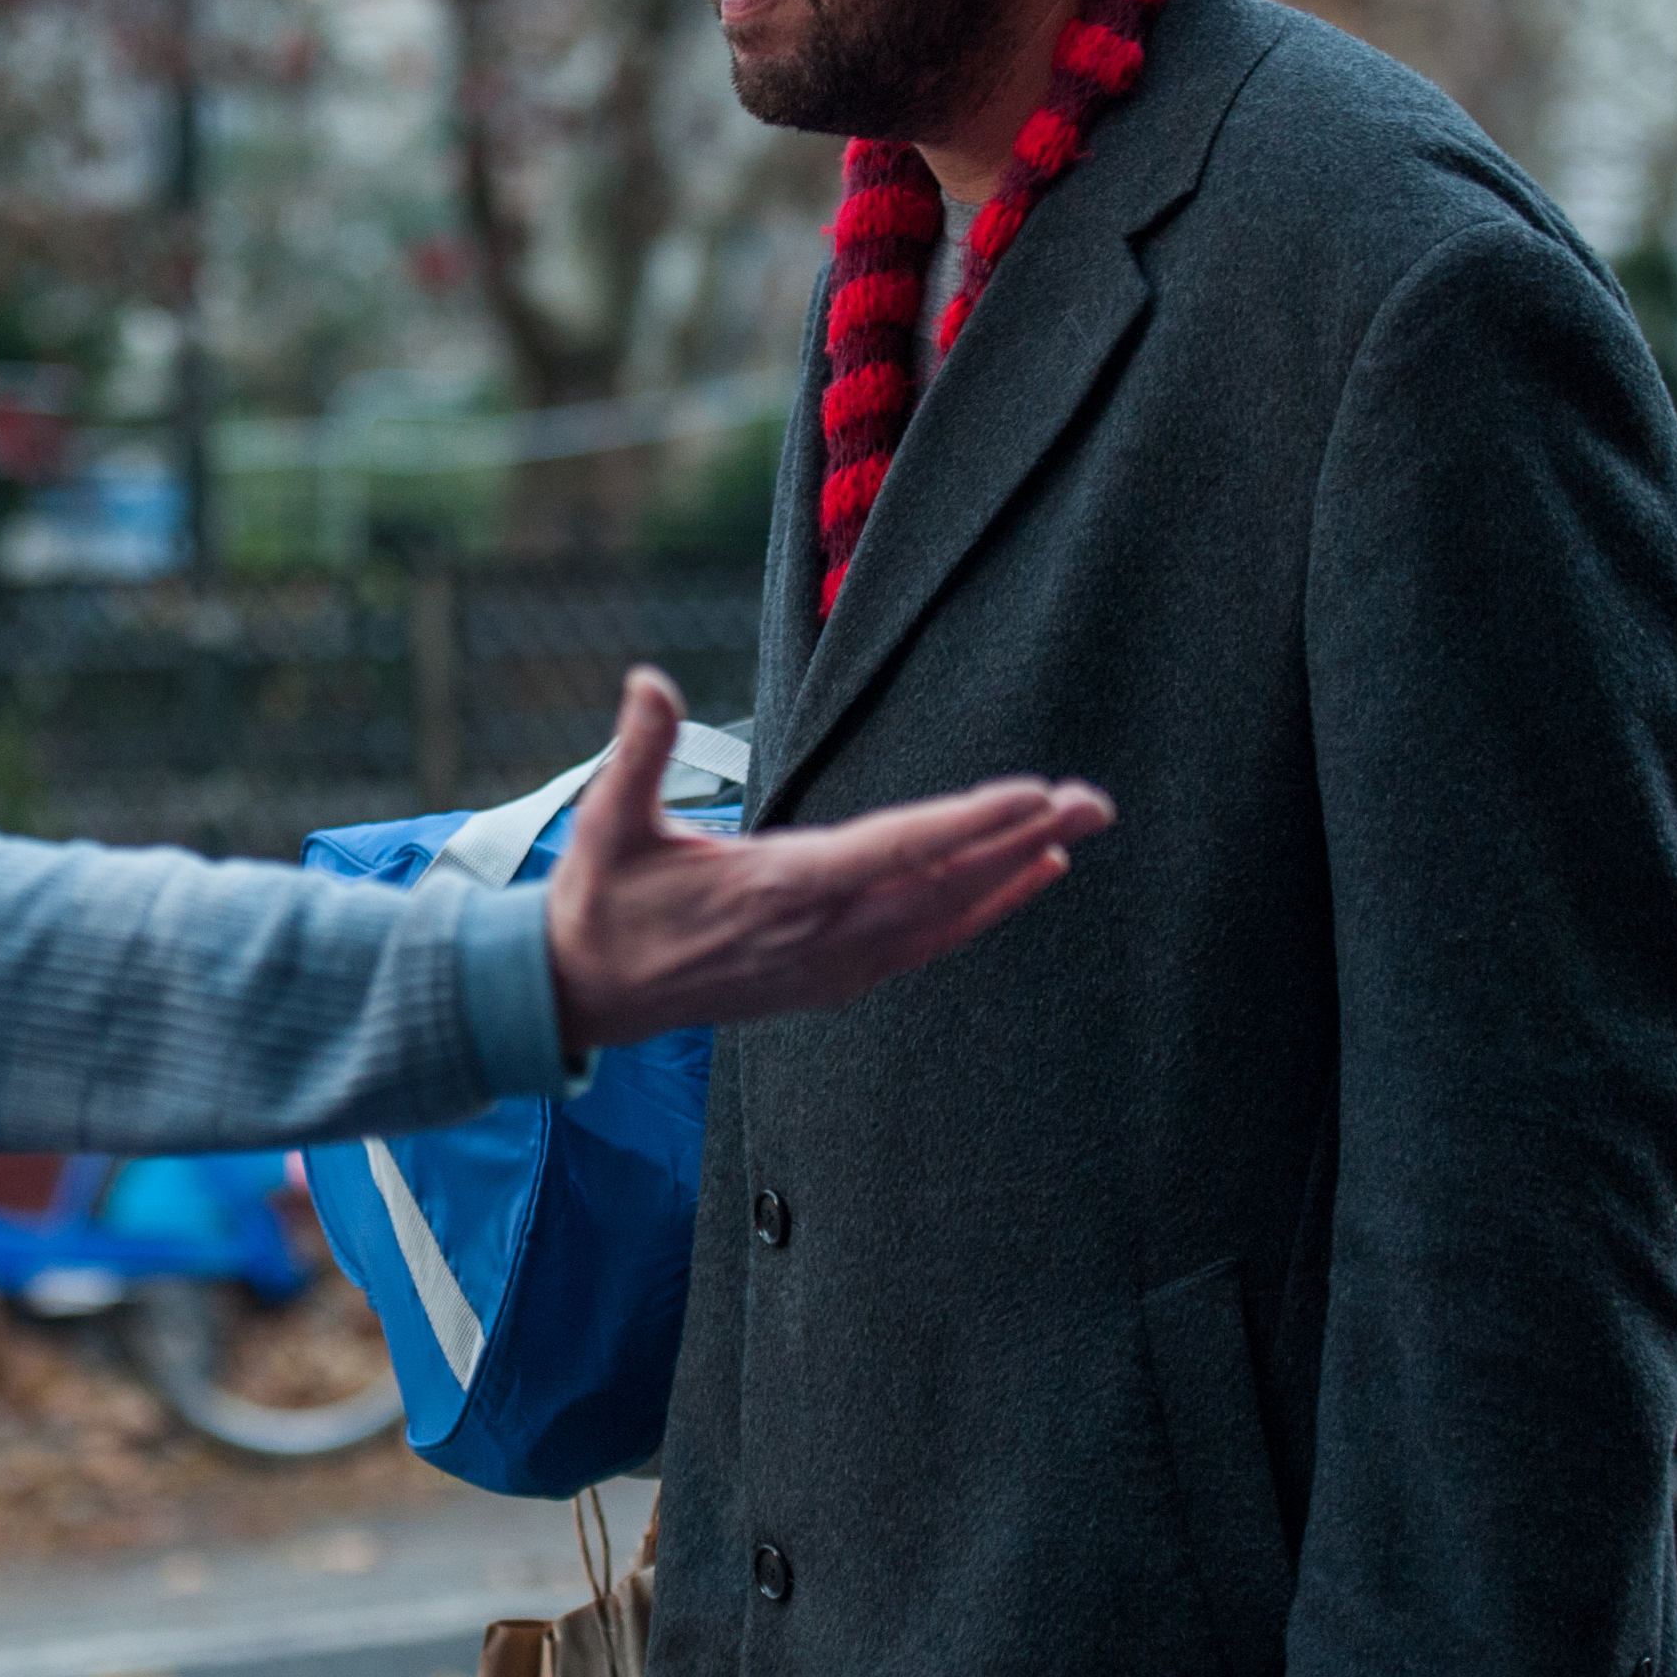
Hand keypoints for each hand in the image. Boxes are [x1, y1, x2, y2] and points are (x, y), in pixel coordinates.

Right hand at [543, 668, 1110, 1051]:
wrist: (581, 994)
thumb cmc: (598, 902)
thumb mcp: (605, 821)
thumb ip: (637, 750)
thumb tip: (647, 682)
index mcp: (774, 889)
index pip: (894, 851)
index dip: (968, 824)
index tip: (1032, 796)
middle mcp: (816, 935)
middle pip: (943, 886)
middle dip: (1022, 841)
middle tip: (1095, 802)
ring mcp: (828, 966)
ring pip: (944, 921)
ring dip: (1012, 875)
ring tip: (1074, 833)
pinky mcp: (827, 981)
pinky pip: (924, 944)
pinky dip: (979, 912)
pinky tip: (1019, 883)